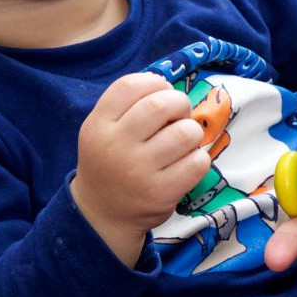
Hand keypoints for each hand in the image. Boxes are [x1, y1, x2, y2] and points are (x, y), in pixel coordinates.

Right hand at [73, 72, 208, 263]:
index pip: (130, 85)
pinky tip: (187, 162)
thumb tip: (169, 87)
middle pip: (161, 104)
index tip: (162, 92)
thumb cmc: (109, 162)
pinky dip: (199, 158)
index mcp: (98, 125)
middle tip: (179, 115)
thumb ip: (127, 106)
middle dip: (179, 103)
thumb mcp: (101, 129)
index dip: (154, 82)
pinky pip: (197, 162)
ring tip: (183, 141)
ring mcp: (139, 171)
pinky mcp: (161, 193)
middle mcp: (116, 145)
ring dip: (192, 131)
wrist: (102, 214)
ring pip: (185, 132)